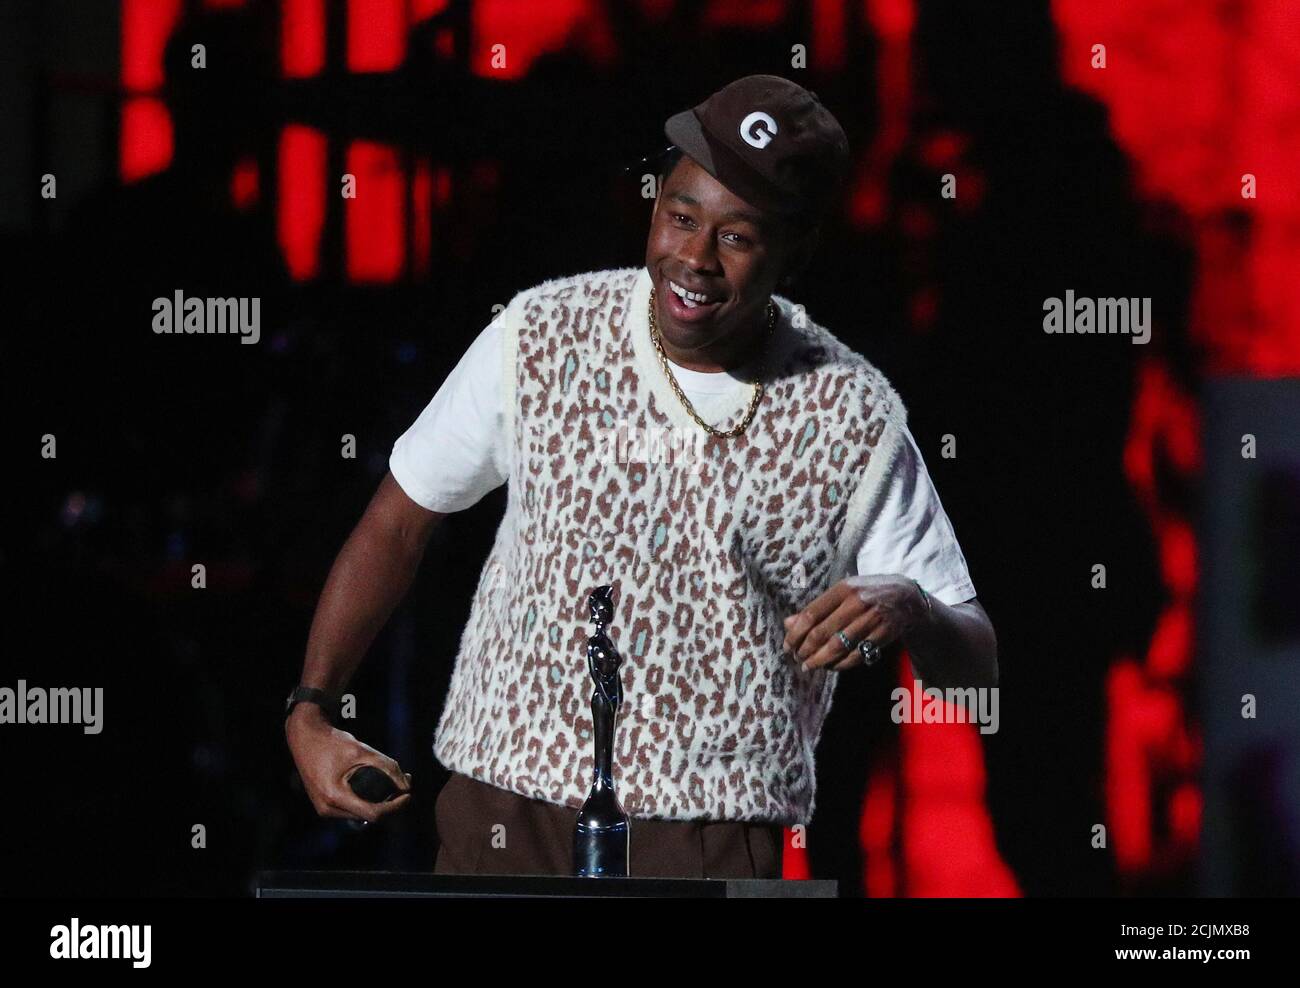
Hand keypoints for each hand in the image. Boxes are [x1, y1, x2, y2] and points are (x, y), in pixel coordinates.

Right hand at [285, 705, 412, 823]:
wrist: (305, 737)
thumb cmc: (332, 742)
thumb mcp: (362, 750)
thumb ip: (386, 767)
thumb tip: (407, 785)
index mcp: (334, 796)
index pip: (373, 813)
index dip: (395, 807)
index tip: (408, 794)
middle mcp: (327, 808)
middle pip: (369, 816)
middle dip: (390, 803)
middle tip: (405, 783)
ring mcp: (324, 809)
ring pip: (361, 814)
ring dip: (379, 802)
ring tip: (393, 783)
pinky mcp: (325, 806)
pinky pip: (352, 809)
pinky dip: (366, 800)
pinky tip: (376, 786)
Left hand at [782, 574, 928, 672]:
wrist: (907, 597)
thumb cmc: (867, 593)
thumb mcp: (843, 593)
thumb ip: (817, 608)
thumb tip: (788, 623)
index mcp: (843, 588)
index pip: (811, 614)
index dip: (796, 633)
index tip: (787, 646)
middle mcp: (857, 602)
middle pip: (823, 633)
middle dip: (806, 650)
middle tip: (797, 659)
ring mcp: (872, 619)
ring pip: (838, 647)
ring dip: (820, 660)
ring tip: (809, 666)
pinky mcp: (883, 634)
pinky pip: (856, 655)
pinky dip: (840, 664)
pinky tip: (831, 666)